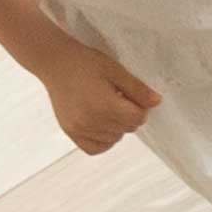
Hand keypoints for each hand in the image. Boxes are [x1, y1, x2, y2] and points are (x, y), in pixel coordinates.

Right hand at [44, 51, 158, 155]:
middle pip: (127, 129)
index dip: (139, 107)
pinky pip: (95, 148)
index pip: (138, 118)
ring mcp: (79, 129)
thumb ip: (137, 89)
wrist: (55, 62)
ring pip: (114, 139)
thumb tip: (157, 102)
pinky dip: (103, 140)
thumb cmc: (85, 63)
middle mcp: (91, 121)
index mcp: (104, 105)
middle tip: (116, 98)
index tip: (129, 95)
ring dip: (117, 127)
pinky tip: (100, 124)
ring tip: (105, 107)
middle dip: (128, 115)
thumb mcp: (115, 70)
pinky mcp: (70, 132)